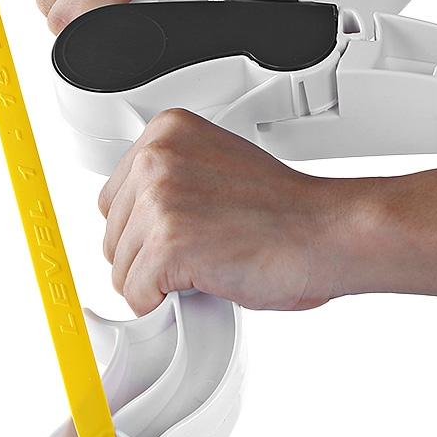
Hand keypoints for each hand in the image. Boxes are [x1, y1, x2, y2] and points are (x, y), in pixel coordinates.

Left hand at [98, 109, 364, 314]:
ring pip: (120, 269)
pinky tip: (207, 280)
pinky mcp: (166, 244)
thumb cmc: (285, 209)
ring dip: (161, 280)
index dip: (148, 227)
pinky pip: (137, 295)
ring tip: (212, 260)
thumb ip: (172, 181)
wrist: (325, 231)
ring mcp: (159, 199)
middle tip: (205, 248)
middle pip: (112, 234)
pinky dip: (167, 305)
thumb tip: (135, 220)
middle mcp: (156, 158)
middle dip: (150, 255)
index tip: (187, 228)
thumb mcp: (215, 168)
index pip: (115, 198)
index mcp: (167, 131)